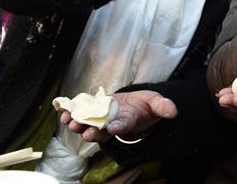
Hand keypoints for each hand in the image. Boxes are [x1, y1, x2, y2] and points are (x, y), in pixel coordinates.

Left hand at [60, 90, 176, 142]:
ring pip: (88, 125)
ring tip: (69, 122)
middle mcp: (113, 123)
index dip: (118, 128)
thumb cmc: (147, 106)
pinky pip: (81, 113)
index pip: (123, 126)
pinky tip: (63, 111)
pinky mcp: (94, 110)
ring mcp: (101, 118)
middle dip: (93, 132)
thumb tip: (173, 111)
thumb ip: (163, 106)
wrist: (136, 105)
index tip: (113, 128)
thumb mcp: (157, 103)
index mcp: (128, 121)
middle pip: (101, 131)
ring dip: (78, 125)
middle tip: (87, 133)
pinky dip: (72, 113)